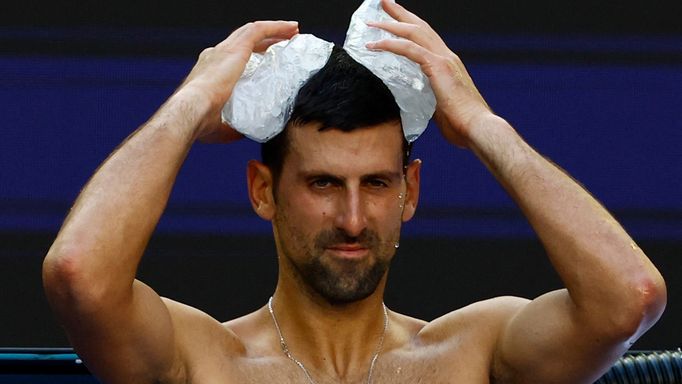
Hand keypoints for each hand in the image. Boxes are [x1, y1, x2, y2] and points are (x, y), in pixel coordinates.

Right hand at [177, 20, 298, 142]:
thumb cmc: (202, 121)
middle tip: (285, 42)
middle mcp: (215, 56)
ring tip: (292, 31)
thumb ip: (235, 124)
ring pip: (252, 31)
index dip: (252, 57)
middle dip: (265, 40)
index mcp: (210, 72)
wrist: (192, 110)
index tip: (269, 61)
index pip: (233, 59)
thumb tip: (247, 130)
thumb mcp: (222, 124)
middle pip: (244, 41)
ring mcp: (224, 50)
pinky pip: (259, 30)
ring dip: (274, 30)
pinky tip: (291, 28)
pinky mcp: (235, 48)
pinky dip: (276, 27)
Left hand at [365, 0, 491, 147]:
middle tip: (383, 2)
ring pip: (414, 33)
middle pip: (420, 27)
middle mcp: (448, 57)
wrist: (478, 128)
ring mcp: (444, 60)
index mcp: (448, 65)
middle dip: (400, 14)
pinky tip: (376, 44)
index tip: (394, 19)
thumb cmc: (462, 125)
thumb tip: (414, 101)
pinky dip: (391, 44)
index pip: (427, 38)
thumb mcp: (440, 108)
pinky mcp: (439, 68)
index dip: (410, 26)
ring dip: (391, 25)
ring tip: (371, 22)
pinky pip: (410, 50)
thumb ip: (428, 99)